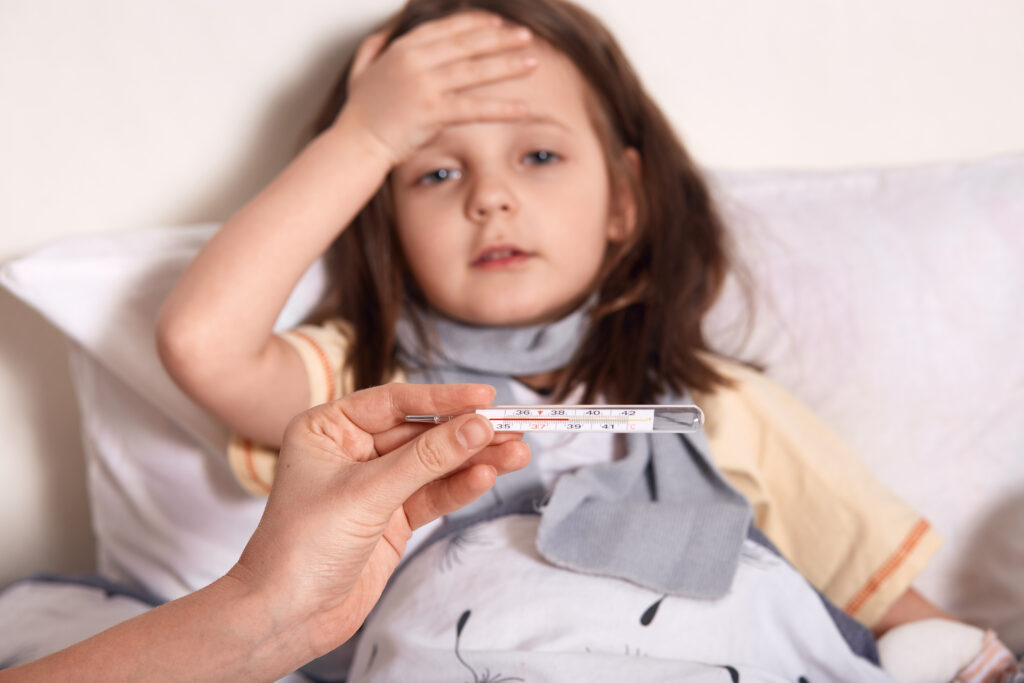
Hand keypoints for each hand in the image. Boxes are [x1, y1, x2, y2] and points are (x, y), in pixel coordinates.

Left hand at [229, 382, 528, 657]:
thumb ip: (426, 459)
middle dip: (467, 433)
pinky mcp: (391, 517)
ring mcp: (374, 485)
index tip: (485, 398)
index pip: (395, 402)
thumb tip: (476, 426)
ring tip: (518, 453)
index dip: (443, 399)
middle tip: (514, 428)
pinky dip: (460, 487)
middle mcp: (351, 450)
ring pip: (434, 464)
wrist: (285, 616)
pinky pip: (432, 494)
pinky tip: (488, 476)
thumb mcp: (367, 493)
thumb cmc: (302, 546)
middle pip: (421, 432)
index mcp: (328, 428)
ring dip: (474, 460)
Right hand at [340, 11, 536, 165]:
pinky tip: (522, 108)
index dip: (475, 24)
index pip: (447, 29)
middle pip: (467, 45)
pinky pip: (473, 108)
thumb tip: (386, 33)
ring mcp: (423, 85)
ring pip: (474, 71)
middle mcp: (415, 61)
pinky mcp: (431, 112)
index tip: (498, 23)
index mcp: (402, 49)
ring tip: (532, 63)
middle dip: (500, 39)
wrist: (355, 142)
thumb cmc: (359, 113)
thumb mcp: (361, 70)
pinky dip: (500, 108)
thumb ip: (374, 48)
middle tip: (526, 37)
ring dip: (507, 65)